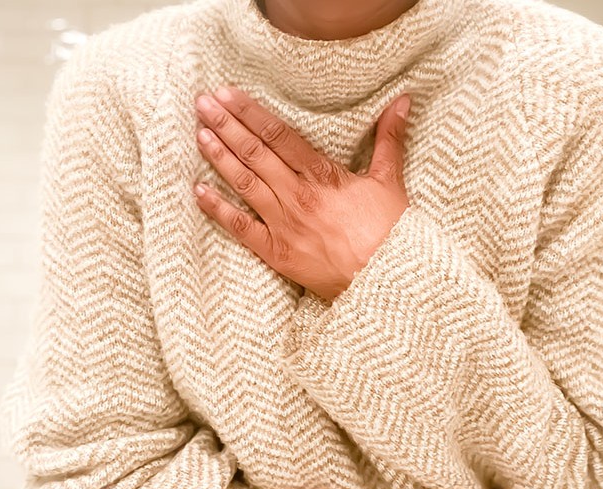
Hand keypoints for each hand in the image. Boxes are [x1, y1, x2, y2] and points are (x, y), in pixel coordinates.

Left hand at [192, 85, 411, 300]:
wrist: (386, 281)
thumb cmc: (389, 232)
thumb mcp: (390, 180)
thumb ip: (389, 138)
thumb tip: (403, 99)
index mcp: (323, 175)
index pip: (278, 135)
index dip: (250, 113)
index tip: (228, 94)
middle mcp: (298, 195)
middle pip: (255, 154)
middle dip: (226, 126)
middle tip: (203, 104)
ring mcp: (284, 224)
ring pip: (245, 183)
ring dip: (220, 157)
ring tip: (199, 134)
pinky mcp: (277, 252)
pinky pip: (241, 227)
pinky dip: (218, 209)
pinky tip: (199, 191)